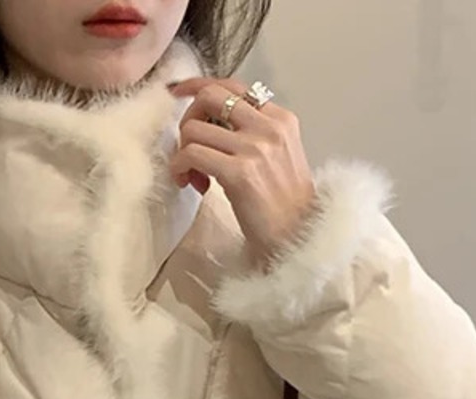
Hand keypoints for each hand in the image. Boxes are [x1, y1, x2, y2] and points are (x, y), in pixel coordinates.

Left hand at [168, 78, 316, 268]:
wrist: (297, 234)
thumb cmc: (282, 204)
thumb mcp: (277, 156)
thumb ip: (252, 134)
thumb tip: (211, 124)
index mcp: (280, 119)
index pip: (233, 86)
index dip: (199, 87)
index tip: (179, 94)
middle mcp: (269, 126)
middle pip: (210, 96)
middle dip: (187, 118)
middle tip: (187, 146)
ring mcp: (255, 147)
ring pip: (194, 128)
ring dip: (182, 152)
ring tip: (191, 175)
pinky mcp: (238, 172)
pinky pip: (190, 154)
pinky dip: (180, 167)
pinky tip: (189, 184)